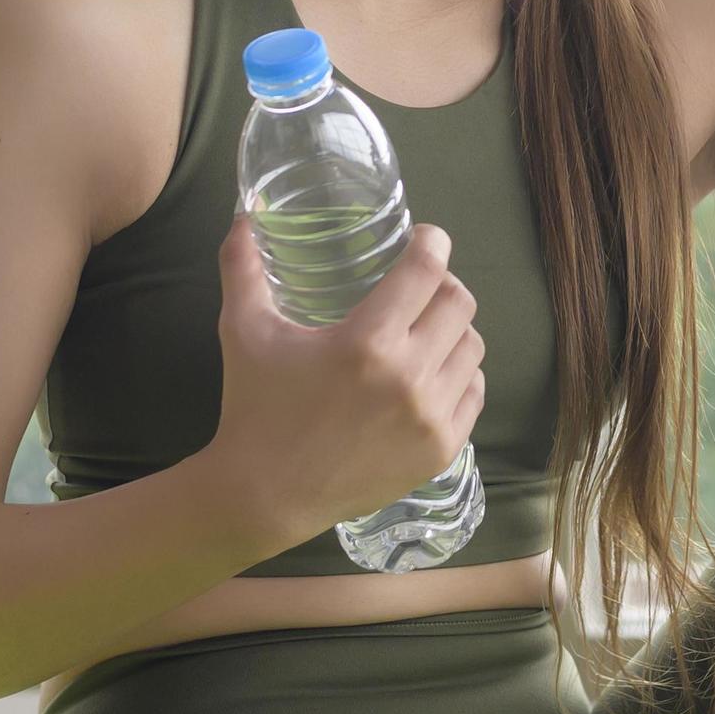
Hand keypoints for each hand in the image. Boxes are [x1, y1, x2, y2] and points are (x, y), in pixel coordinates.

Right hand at [206, 216, 485, 555]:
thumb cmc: (255, 407)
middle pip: (460, 304)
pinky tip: (435, 371)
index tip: (426, 239)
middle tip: (420, 287)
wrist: (263, 495)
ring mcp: (430, 417)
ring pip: (471, 347)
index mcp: (366, 342)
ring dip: (453, 330)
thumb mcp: (243, 332)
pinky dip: (460, 375)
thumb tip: (240, 217)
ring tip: (426, 330)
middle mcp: (409, 377)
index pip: (426, 271)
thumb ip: (242, 269)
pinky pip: (474, 393)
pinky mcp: (440, 450)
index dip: (433, 243)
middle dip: (443, 284)